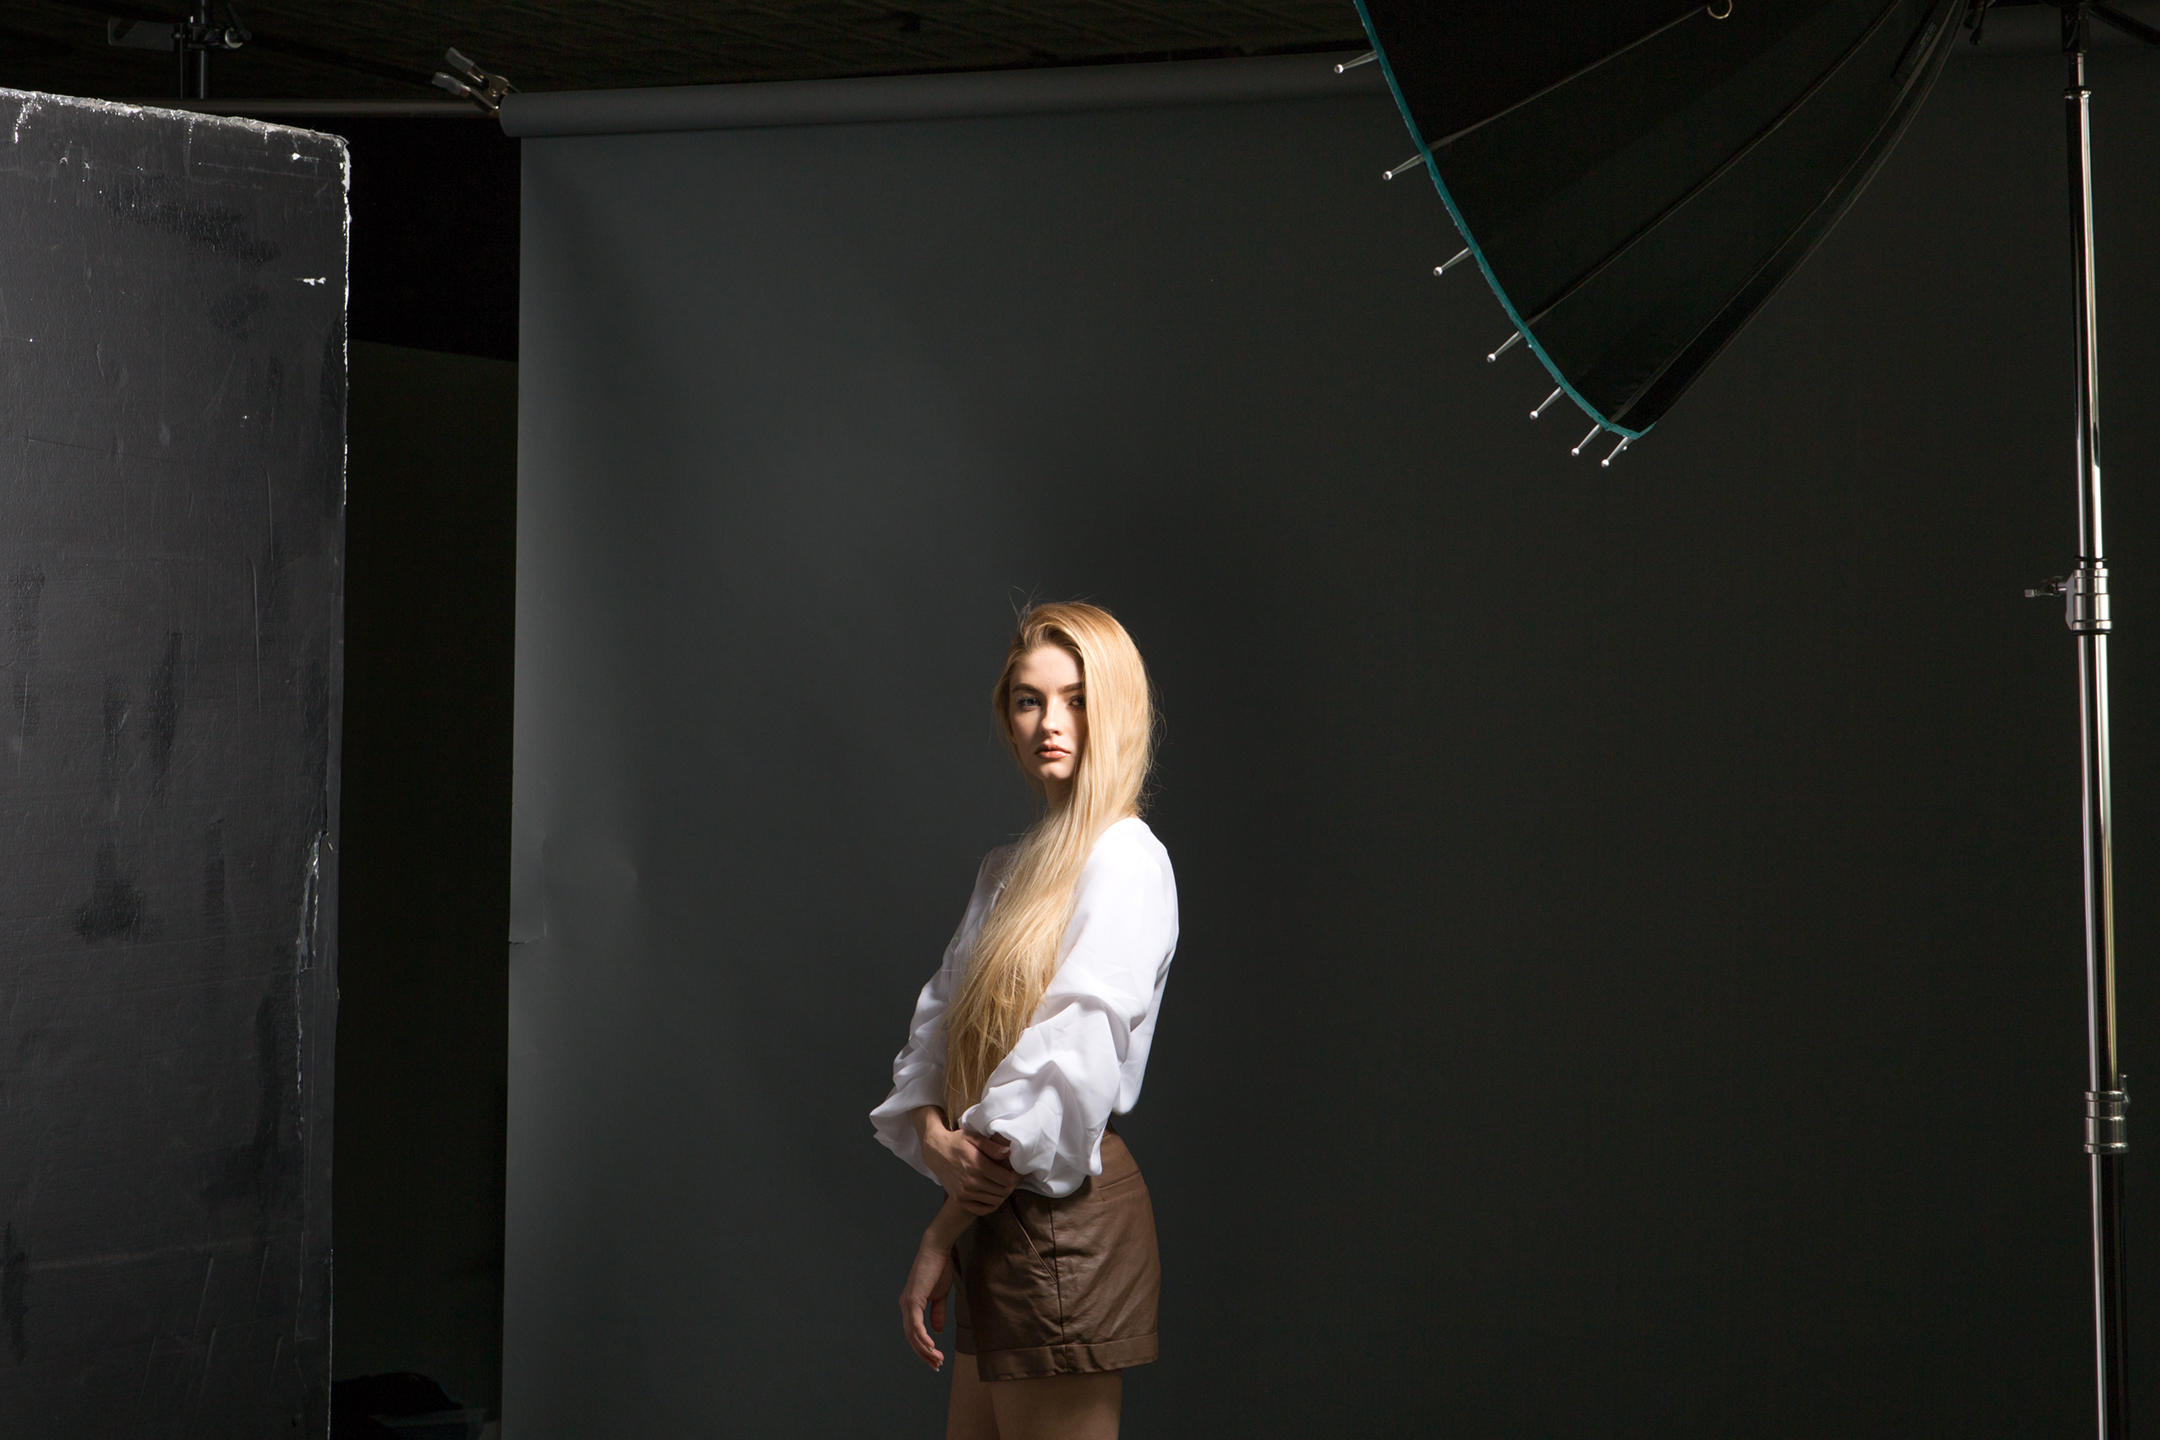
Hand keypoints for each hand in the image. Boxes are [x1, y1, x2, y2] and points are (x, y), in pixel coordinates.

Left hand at [898, 1240, 956, 1370]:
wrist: (937, 1250)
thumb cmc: (938, 1269)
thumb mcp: (939, 1295)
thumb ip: (937, 1313)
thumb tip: (936, 1331)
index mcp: (911, 1306)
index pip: (914, 1333)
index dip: (923, 1348)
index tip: (935, 1359)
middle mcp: (905, 1307)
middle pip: (911, 1338)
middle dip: (923, 1354)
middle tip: (936, 1365)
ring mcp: (907, 1303)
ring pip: (912, 1335)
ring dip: (924, 1350)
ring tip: (936, 1359)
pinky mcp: (913, 1300)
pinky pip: (916, 1324)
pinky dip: (922, 1337)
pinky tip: (931, 1346)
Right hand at [914, 1108, 1018, 1215]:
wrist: (935, 1152)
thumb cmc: (956, 1142)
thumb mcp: (974, 1138)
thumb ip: (992, 1146)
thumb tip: (1009, 1153)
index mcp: (978, 1166)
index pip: (1007, 1180)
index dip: (1017, 1177)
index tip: (1018, 1172)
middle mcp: (972, 1182)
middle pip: (1003, 1192)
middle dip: (1012, 1186)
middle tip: (1013, 1178)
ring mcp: (965, 1193)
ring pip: (995, 1201)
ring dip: (1003, 1194)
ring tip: (1003, 1185)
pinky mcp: (960, 1199)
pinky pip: (982, 1209)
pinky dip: (991, 1205)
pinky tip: (993, 1196)